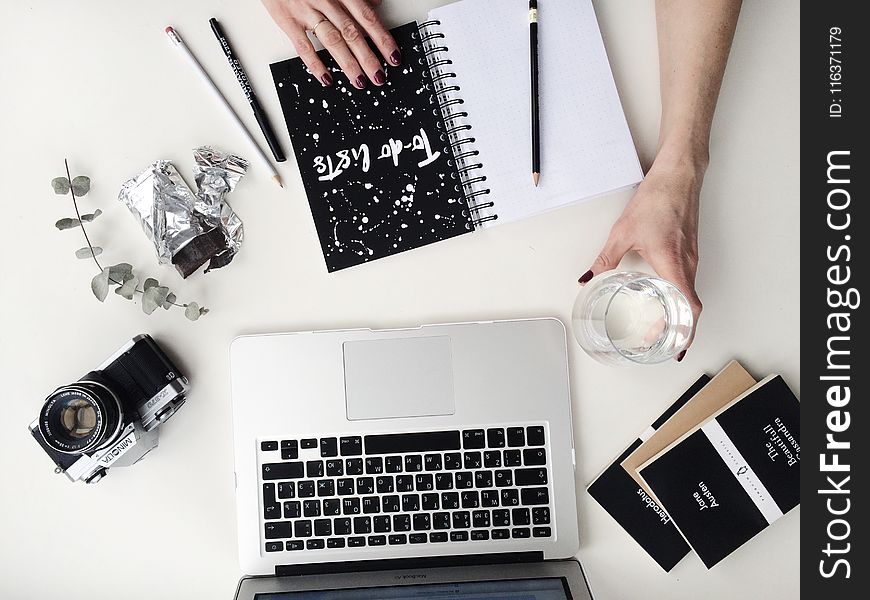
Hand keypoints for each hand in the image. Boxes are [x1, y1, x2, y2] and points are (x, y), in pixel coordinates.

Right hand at [263, 0, 400, 88]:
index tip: (393, 57)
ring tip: (360, 81)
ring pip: (333, 41)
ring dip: (348, 64)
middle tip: (379, 76)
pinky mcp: (288, 21)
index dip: (382, 39)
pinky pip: (304, 46)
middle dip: (368, 58)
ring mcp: (307, 11)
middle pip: (352, 33)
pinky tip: (327, 78)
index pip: (368, 18)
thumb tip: (375, 3)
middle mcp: (327, 0)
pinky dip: (316, 64)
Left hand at [579, 159, 704, 359]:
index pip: (687, 308)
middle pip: (690, 307)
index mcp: (673, 264)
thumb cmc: (657, 199)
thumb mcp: (623, 233)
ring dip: (680, 313)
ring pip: (690, 293)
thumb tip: (588, 278)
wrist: (677, 175)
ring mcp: (692, 257)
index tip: (675, 349)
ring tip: (662, 326)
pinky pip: (688, 280)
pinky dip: (680, 296)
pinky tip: (665, 297)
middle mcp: (688, 263)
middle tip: (662, 343)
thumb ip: (605, 260)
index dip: (684, 332)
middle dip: (679, 330)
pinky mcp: (690, 249)